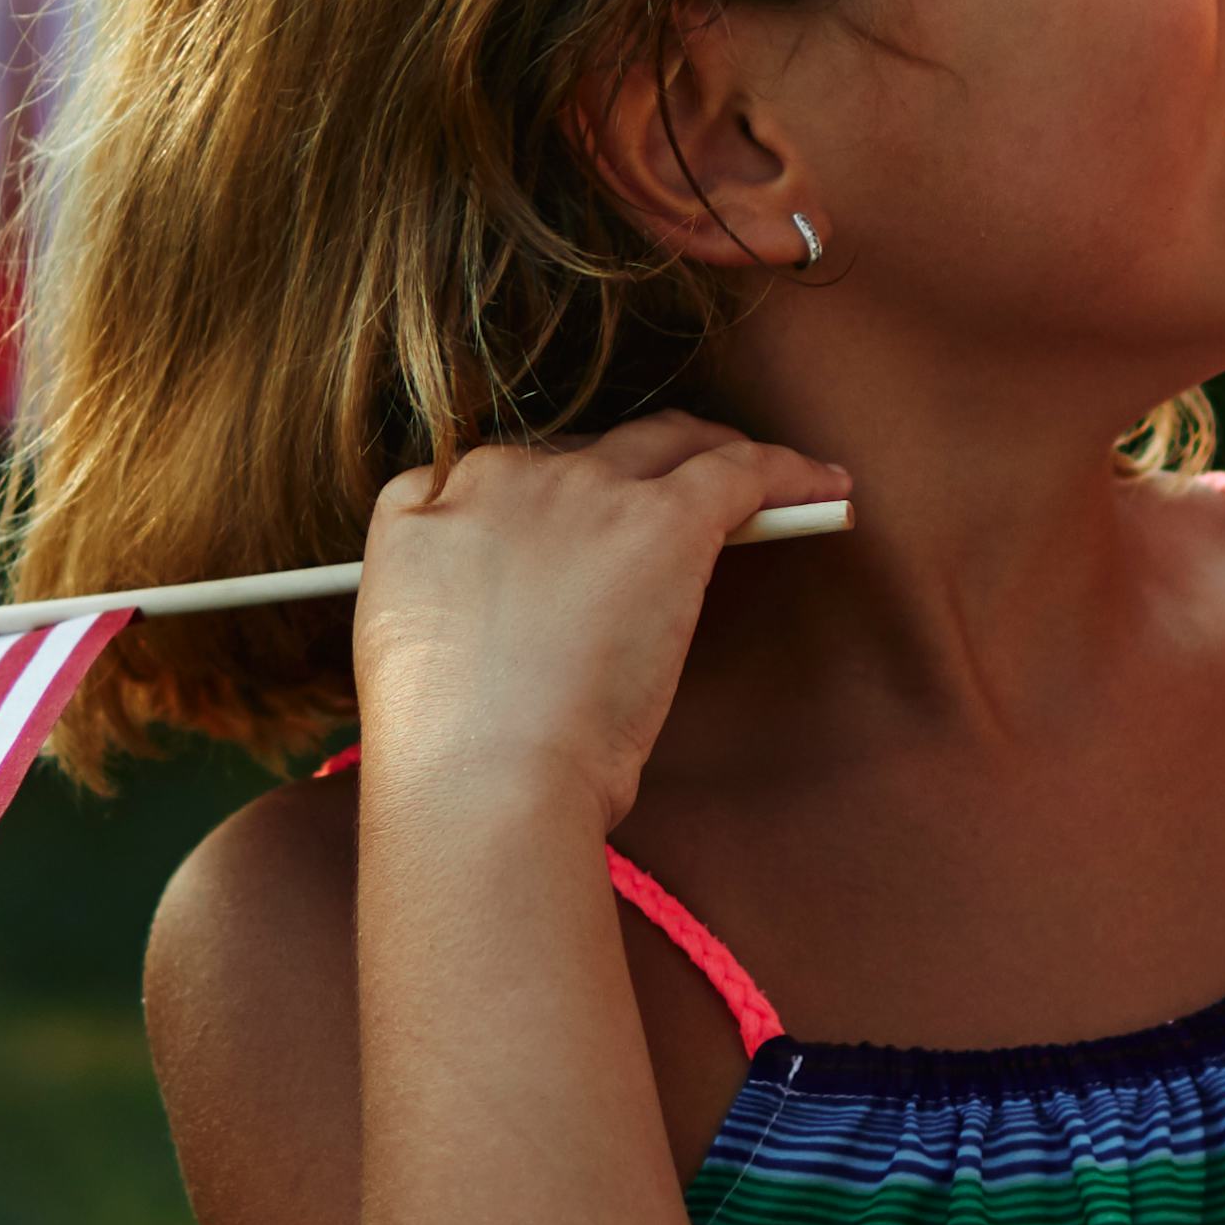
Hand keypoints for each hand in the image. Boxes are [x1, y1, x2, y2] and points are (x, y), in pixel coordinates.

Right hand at [346, 420, 852, 841]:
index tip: (574, 525)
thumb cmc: (444, 757)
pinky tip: (823, 486)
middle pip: (583, 450)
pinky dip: (788, 472)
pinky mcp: (662, 520)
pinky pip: (741, 469)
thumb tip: (506, 622)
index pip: (496, 474)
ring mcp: (583, 492)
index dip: (545, 497)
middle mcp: (500, 477)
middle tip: (672, 500)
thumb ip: (446, 605)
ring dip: (711, 452)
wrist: (480, 782)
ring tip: (757, 477)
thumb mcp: (401, 655)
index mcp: (421, 509)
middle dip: (629, 471)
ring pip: (666, 442)